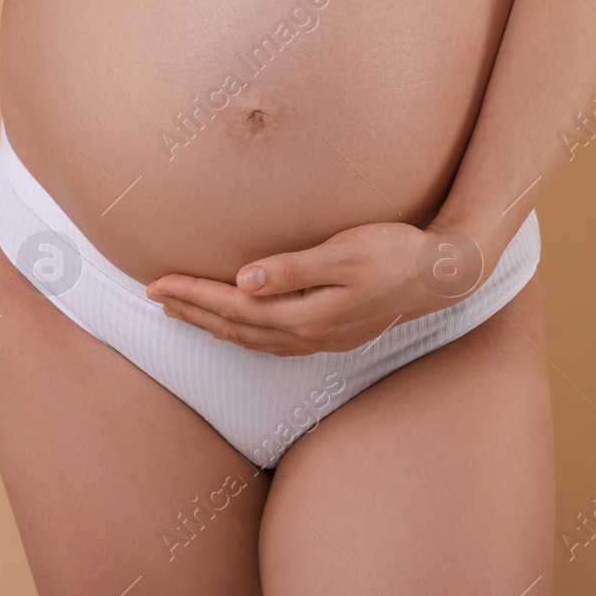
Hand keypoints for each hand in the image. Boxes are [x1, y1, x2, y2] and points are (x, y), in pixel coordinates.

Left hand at [145, 221, 487, 355]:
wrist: (443, 274)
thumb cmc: (396, 251)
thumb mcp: (345, 252)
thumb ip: (293, 269)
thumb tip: (244, 282)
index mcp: (307, 315)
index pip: (233, 307)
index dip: (192, 295)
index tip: (156, 282)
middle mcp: (309, 335)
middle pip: (234, 328)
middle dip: (191, 311)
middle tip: (152, 295)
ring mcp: (321, 340)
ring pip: (251, 340)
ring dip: (212, 326)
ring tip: (181, 310)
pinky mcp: (332, 335)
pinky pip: (272, 343)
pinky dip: (243, 335)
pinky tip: (236, 327)